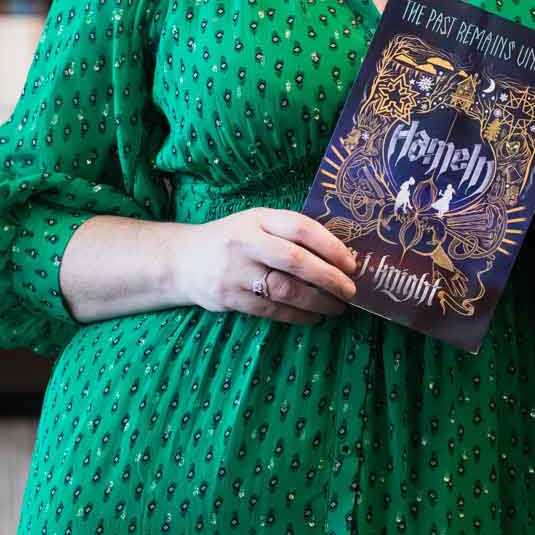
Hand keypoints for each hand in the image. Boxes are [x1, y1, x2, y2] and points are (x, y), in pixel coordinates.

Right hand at [176, 209, 358, 326]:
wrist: (182, 260)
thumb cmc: (231, 240)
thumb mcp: (254, 224)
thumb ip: (287, 234)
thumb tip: (338, 255)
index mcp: (257, 219)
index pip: (300, 228)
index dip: (330, 246)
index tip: (352, 263)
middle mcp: (245, 242)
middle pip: (295, 261)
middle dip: (329, 278)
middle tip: (351, 290)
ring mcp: (234, 272)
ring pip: (284, 290)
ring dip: (317, 301)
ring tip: (337, 307)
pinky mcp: (228, 298)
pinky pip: (270, 310)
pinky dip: (296, 315)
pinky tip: (313, 316)